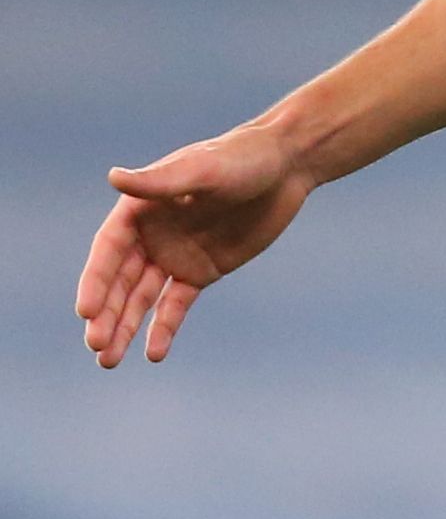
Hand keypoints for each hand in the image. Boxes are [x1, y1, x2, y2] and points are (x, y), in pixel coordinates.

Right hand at [78, 124, 313, 365]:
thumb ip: (161, 181)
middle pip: (119, 282)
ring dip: (124, 327)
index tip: (87, 311)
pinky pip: (176, 305)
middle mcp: (150, 236)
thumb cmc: (242, 158)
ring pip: (141, 298)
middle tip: (96, 346)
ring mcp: (174, 255)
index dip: (96, 281)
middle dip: (106, 313)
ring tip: (108, 360)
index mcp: (139, 210)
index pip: (108, 252)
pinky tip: (154, 354)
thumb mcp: (203, 169)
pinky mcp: (202, 271)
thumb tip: (115, 177)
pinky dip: (164, 328)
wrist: (287, 167)